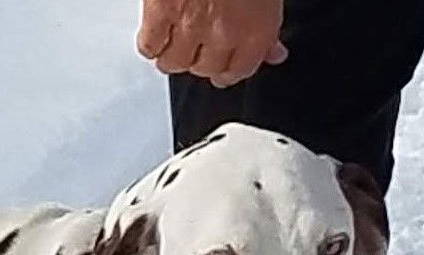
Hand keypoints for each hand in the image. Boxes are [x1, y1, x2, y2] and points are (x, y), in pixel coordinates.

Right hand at [137, 0, 287, 87]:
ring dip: (175, 56)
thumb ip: (267, 25)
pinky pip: (149, 46)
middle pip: (206, 70)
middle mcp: (223, 31)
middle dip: (203, 62)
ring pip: (174, 64)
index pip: (241, 71)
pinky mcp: (159, 13)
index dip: (231, 71)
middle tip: (199, 49)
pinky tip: (157, 34)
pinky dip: (151, 44)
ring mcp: (189, 24)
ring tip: (176, 42)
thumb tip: (274, 53)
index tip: (226, 69)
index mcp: (256, 26)